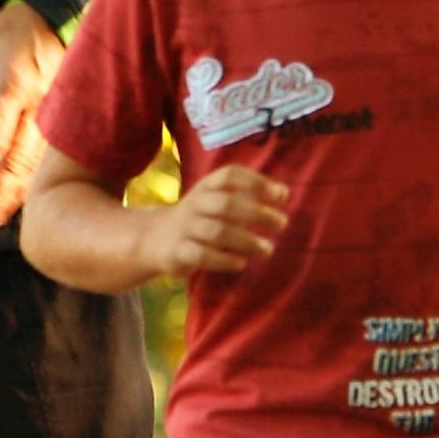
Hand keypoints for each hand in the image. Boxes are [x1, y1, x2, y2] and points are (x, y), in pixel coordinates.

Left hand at [0, 0, 65, 229]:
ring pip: (35, 162)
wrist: (62, 15)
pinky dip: (34, 181)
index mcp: (12, 84)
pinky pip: (47, 157)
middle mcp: (37, 104)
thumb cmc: (13, 30)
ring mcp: (55, 114)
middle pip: (16, 157)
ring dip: (15, 194)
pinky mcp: (65, 119)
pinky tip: (22, 201)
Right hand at [149, 165, 289, 275]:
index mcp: (207, 186)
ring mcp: (185, 228)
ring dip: (246, 241)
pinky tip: (241, 263)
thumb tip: (284, 193)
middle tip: (281, 223)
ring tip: (267, 249)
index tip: (281, 195)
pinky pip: (201, 255)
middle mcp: (195, 203)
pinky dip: (224, 260)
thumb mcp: (219, 200)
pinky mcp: (177, 252)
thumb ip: (249, 196)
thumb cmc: (201, 218)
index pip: (230, 175)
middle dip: (257, 213)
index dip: (256, 182)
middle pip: (226, 204)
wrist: (154, 238)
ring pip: (216, 232)